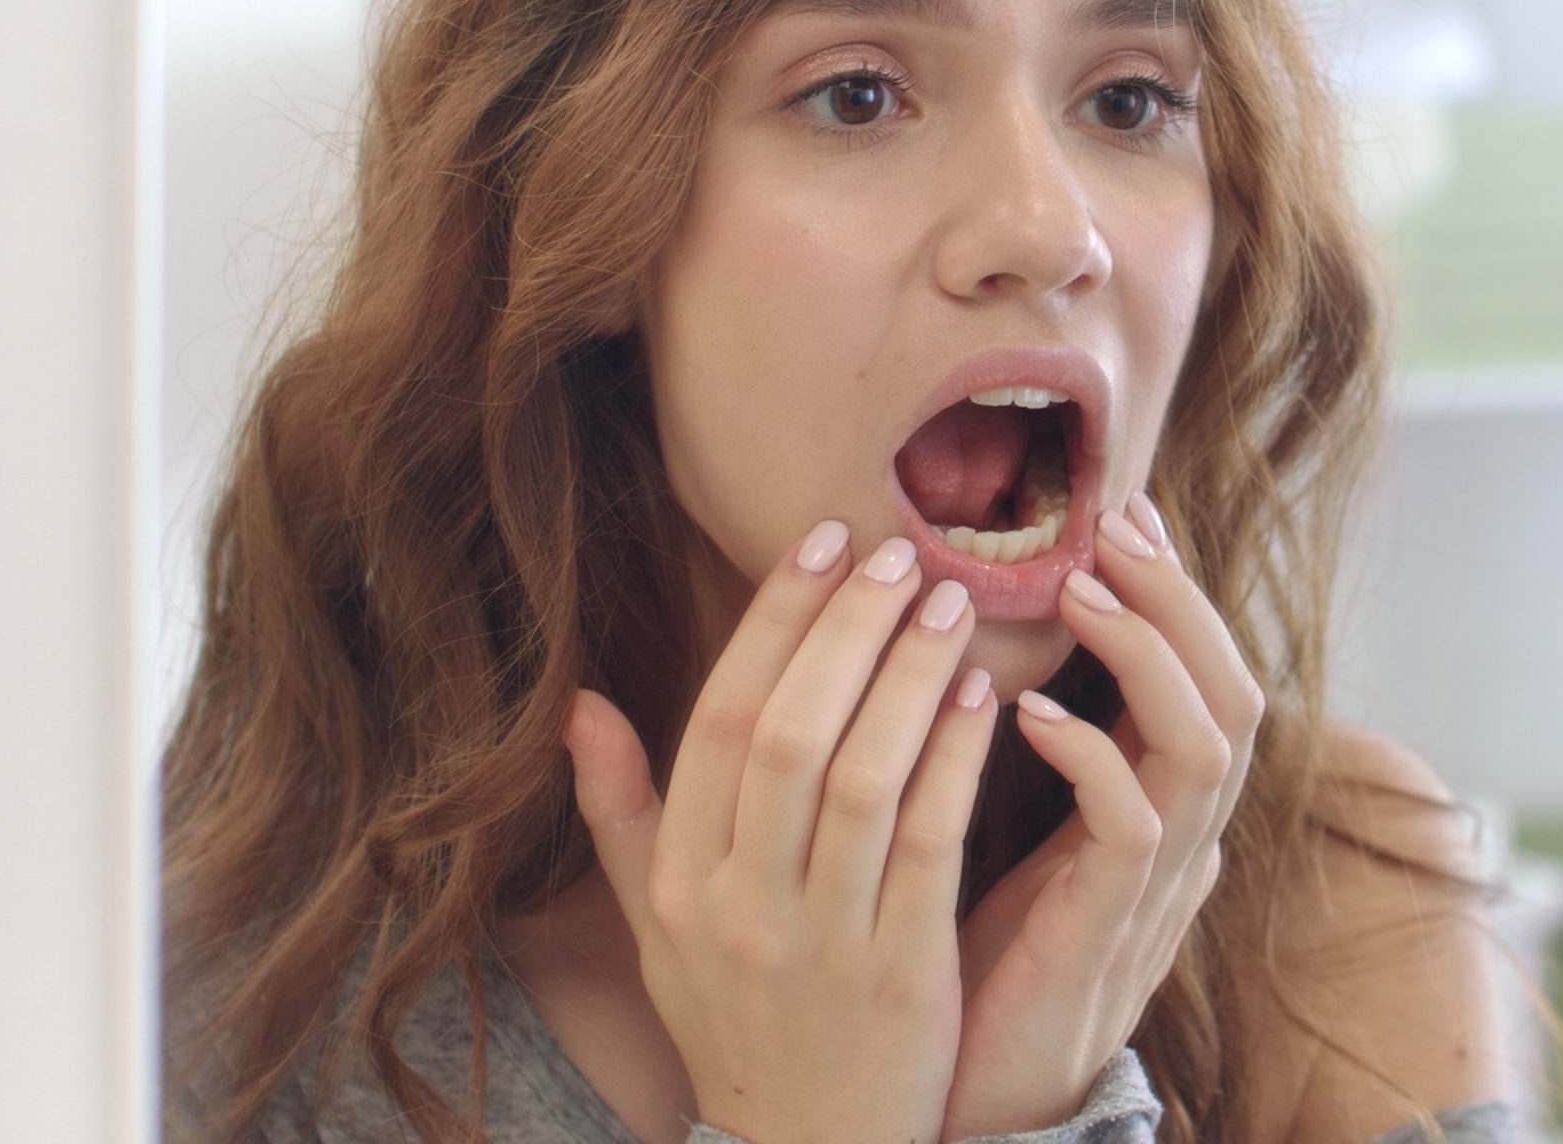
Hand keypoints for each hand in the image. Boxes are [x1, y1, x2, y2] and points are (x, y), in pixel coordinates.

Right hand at [564, 525, 998, 1143]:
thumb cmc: (738, 1022)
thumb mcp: (657, 929)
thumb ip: (621, 814)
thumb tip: (577, 702)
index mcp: (681, 880)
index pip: (718, 719)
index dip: (772, 620)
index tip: (821, 539)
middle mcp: (739, 905)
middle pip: (788, 735)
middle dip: (845, 630)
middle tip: (897, 554)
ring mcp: (820, 941)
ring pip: (862, 779)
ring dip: (907, 678)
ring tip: (949, 603)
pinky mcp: (902, 973)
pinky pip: (931, 845)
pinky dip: (956, 762)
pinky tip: (985, 696)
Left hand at [940, 495, 1263, 1138]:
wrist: (979, 1097)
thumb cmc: (990, 963)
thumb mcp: (1028, 841)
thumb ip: (1056, 769)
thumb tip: (1056, 679)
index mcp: (1160, 812)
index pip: (1206, 679)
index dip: (1176, 595)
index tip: (1121, 514)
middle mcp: (1180, 841)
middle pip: (1234, 694)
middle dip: (1181, 601)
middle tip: (1116, 526)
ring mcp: (1155, 887)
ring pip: (1206, 744)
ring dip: (1147, 655)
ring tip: (1078, 591)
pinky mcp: (1107, 929)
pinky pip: (1132, 826)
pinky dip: (1091, 755)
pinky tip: (1027, 713)